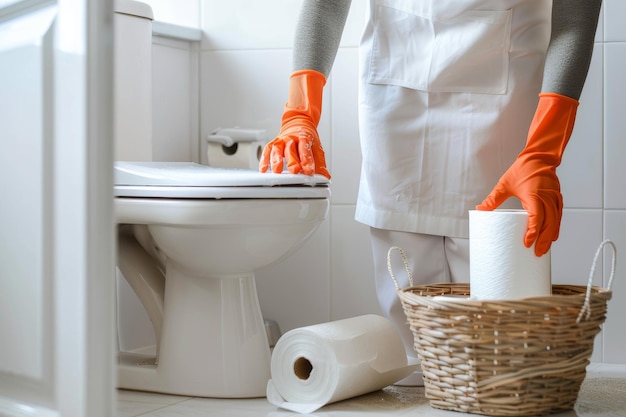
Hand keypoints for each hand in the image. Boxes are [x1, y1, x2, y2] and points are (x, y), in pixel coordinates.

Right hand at [259, 70, 330, 178]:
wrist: (299, 122)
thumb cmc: (307, 138)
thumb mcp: (317, 148)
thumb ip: (320, 164)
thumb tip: (325, 177)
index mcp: (304, 138)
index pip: (306, 149)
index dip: (307, 160)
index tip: (309, 171)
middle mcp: (291, 138)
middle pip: (291, 150)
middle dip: (292, 161)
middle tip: (294, 171)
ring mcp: (281, 140)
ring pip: (277, 149)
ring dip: (276, 160)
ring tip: (277, 171)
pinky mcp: (273, 144)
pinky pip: (267, 151)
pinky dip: (264, 160)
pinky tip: (264, 169)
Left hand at [476, 93, 578, 255]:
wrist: (539, 156)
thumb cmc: (523, 169)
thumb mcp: (504, 184)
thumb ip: (493, 198)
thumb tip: (479, 210)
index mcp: (535, 196)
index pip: (536, 218)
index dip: (533, 232)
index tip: (527, 243)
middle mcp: (547, 198)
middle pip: (549, 224)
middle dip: (544, 240)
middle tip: (538, 253)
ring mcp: (554, 199)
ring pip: (556, 221)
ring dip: (551, 236)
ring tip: (544, 249)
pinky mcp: (557, 198)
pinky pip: (559, 216)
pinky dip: (556, 227)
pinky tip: (552, 236)